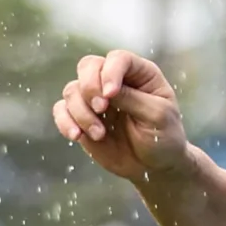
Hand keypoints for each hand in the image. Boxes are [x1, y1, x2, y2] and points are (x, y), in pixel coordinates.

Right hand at [53, 49, 187, 184]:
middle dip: (90, 87)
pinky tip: (76, 136)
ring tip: (99, 134)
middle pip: (88, 66)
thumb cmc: (164, 137)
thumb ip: (132, 99)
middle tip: (101, 109)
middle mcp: (114, 81)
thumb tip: (104, 90)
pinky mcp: (82, 117)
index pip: (118, 59)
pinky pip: (61, 110)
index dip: (110, 72)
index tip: (110, 94)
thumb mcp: (157, 116)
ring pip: (72, 90)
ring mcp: (96, 98)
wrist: (155, 167)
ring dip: (82, 112)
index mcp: (139, 74)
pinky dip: (65, 121)